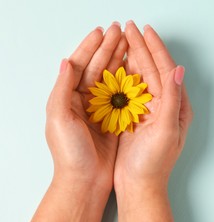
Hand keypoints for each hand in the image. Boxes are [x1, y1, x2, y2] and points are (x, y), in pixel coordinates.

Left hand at [46, 23, 126, 190]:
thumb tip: (66, 61)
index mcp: (68, 97)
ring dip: (120, 60)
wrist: (86, 180)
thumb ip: (61, 89)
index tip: (103, 31)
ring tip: (130, 44)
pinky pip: (123, 95)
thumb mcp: (59, 118)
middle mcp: (83, 100)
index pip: (80, 64)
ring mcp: (100, 109)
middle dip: (108, 48)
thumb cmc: (70, 153)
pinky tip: (136, 69)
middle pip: (97, 67)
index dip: (91, 46)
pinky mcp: (114, 119)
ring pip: (111, 78)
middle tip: (121, 31)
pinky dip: (129, 81)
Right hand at [114, 22, 192, 189]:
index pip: (166, 70)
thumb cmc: (154, 164)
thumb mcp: (166, 130)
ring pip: (141, 76)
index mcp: (176, 107)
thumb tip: (178, 70)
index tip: (145, 31)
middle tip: (130, 27)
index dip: (156, 49)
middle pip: (153, 69)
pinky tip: (117, 62)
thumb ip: (172, 99)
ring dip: (133, 57)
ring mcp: (149, 110)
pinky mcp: (135, 116)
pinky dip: (123, 74)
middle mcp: (164, 106)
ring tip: (123, 38)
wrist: (138, 185)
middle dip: (142, 47)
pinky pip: (129, 90)